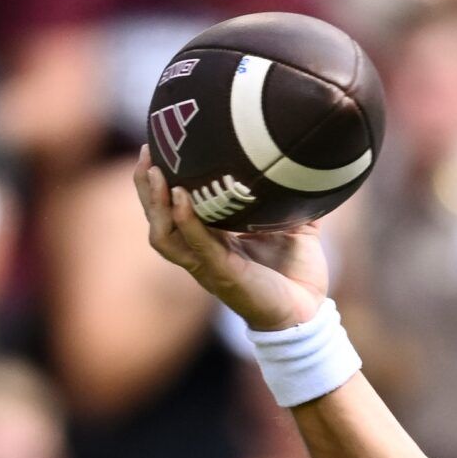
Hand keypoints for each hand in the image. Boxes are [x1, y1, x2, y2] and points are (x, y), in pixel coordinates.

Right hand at [131, 146, 327, 331]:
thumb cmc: (298, 273)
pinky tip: (181, 197)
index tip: (157, 145)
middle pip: (156, 217)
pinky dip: (186, 221)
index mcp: (210, 238)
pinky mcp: (222, 274)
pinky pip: (195, 245)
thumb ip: (291, 198)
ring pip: (163, 234)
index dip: (158, 180)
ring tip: (155, 173)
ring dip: (155, 204)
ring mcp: (207, 264)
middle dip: (145, 186)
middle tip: (148, 151)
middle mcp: (200, 251)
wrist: (311, 312)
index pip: (170, 207)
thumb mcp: (295, 227)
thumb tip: (305, 164)